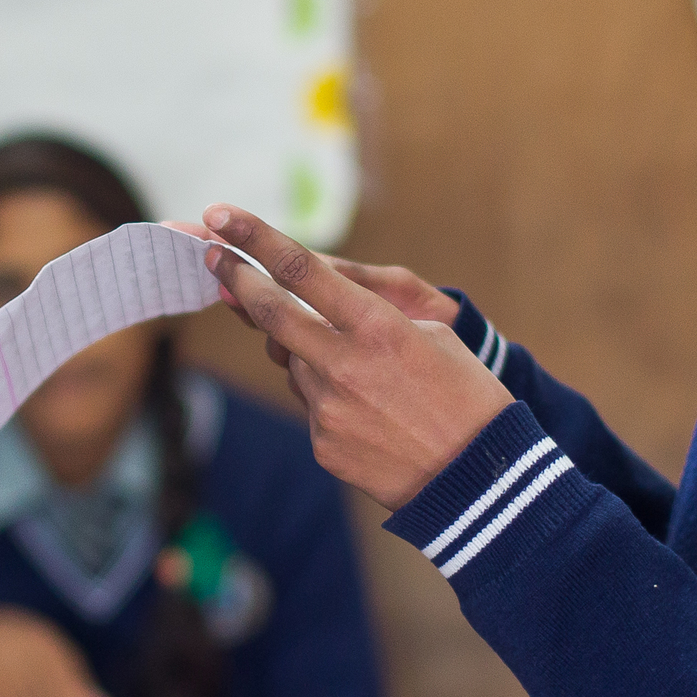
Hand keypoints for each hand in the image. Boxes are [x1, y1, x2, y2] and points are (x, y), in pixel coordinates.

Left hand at [198, 206, 509, 511]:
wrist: (481, 480)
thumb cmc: (466, 394)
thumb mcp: (431, 334)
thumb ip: (366, 313)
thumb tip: (306, 302)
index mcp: (377, 326)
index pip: (301, 269)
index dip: (254, 238)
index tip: (220, 216)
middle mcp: (343, 365)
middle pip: (270, 313)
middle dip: (236, 280)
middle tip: (214, 258)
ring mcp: (328, 408)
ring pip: (293, 363)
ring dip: (308, 354)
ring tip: (365, 374)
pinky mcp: (323, 444)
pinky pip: (311, 405)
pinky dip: (330, 398)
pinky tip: (372, 413)